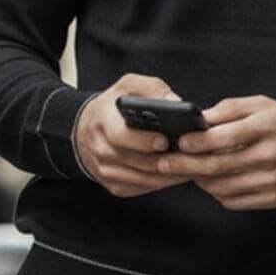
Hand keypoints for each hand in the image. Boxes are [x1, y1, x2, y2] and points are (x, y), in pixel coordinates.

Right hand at [73, 74, 203, 198]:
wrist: (83, 132)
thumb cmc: (112, 107)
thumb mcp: (127, 87)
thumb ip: (151, 88)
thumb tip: (176, 102)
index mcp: (102, 122)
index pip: (120, 135)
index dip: (143, 141)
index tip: (165, 141)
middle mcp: (100, 150)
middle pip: (138, 162)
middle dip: (166, 161)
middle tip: (191, 158)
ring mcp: (105, 172)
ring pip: (143, 179)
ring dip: (169, 175)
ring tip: (192, 166)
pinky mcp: (114, 185)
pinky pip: (142, 188)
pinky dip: (162, 183)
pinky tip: (178, 174)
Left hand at [153, 96, 275, 207]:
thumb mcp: (264, 106)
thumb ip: (230, 110)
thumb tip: (198, 120)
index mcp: (266, 127)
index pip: (224, 137)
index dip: (196, 142)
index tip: (179, 142)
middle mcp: (269, 155)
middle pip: (217, 165)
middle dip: (186, 165)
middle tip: (165, 163)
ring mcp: (271, 180)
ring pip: (222, 187)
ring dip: (200, 180)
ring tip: (192, 171)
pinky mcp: (273, 198)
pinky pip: (235, 201)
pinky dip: (218, 193)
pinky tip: (214, 183)